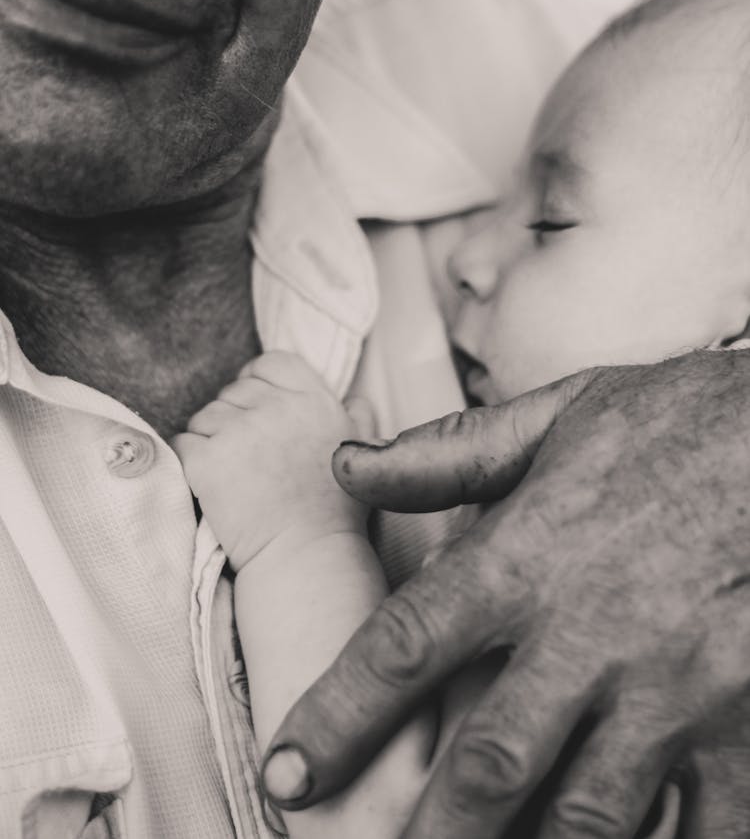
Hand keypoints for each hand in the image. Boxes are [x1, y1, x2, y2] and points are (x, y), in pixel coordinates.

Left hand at [173, 351, 363, 570]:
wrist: (306, 557)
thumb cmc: (337, 513)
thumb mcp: (363, 454)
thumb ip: (359, 417)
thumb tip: (355, 396)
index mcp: (314, 401)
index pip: (271, 362)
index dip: (258, 381)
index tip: (256, 410)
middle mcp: (278, 407)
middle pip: (235, 390)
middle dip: (234, 416)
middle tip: (244, 455)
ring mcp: (240, 432)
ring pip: (205, 415)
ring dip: (211, 438)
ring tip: (232, 474)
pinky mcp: (207, 460)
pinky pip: (184, 442)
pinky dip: (191, 460)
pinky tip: (211, 484)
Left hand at [260, 351, 749, 837]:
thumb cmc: (677, 422)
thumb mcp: (557, 414)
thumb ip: (447, 452)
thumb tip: (347, 464)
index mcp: (526, 556)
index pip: (405, 645)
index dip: (335, 716)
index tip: (287, 772)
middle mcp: (590, 633)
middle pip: (488, 763)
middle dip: (428, 833)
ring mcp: (672, 688)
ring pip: (583, 817)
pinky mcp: (742, 723)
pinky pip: (700, 828)